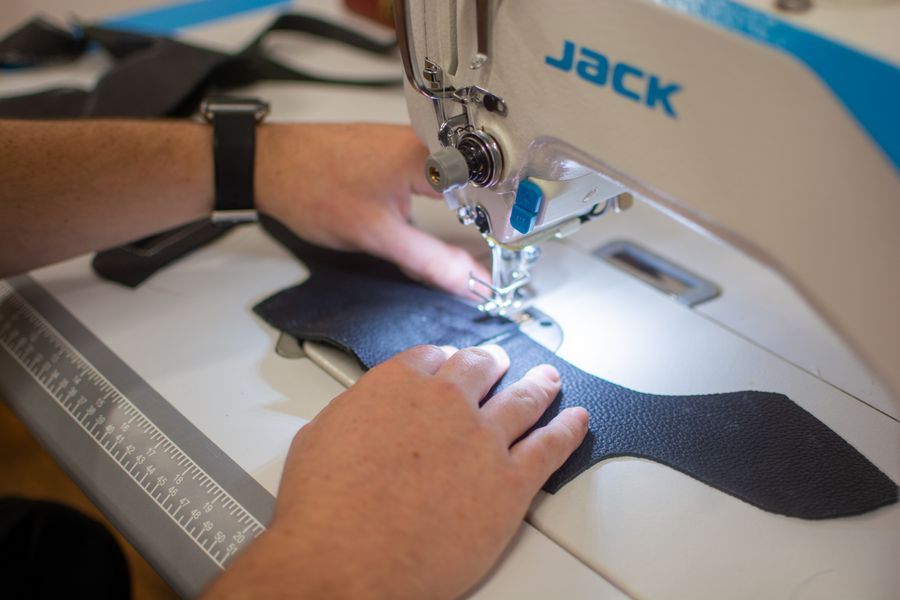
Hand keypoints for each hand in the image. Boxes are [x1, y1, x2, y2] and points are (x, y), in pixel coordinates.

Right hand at [203, 345, 588, 599]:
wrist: (348, 560)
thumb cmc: (325, 509)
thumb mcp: (318, 438)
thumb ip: (353, 413)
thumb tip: (361, 413)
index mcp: (399, 385)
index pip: (432, 358)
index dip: (444, 360)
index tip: (450, 362)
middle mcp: (447, 404)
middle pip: (481, 369)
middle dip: (491, 364)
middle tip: (499, 362)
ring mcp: (483, 440)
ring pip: (524, 399)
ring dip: (539, 385)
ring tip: (548, 379)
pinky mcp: (510, 484)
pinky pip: (551, 447)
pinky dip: (568, 430)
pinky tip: (576, 421)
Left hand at [256, 123, 488, 295]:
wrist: (268, 166)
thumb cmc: (309, 186)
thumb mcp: (376, 235)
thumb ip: (428, 261)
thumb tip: (467, 281)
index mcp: (427, 155)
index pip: (485, 193)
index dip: (494, 231)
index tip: (493, 261)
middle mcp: (422, 141)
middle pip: (470, 190)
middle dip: (471, 226)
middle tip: (468, 258)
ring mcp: (407, 144)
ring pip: (448, 188)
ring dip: (447, 215)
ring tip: (433, 235)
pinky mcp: (393, 151)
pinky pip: (426, 181)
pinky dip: (426, 204)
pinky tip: (407, 216)